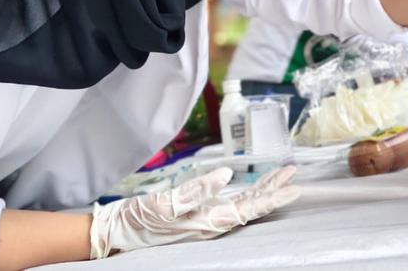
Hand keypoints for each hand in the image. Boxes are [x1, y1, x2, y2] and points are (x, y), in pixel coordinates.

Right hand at [90, 166, 299, 258]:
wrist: (114, 232)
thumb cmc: (138, 219)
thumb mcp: (165, 204)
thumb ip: (196, 191)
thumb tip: (226, 176)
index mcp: (208, 223)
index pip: (249, 209)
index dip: (272, 198)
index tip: (293, 188)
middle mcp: (211, 224)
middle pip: (251, 206)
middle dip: (273, 190)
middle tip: (294, 174)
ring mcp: (205, 220)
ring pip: (242, 204)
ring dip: (262, 189)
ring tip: (281, 174)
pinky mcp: (197, 214)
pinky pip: (229, 203)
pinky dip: (245, 192)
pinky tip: (252, 186)